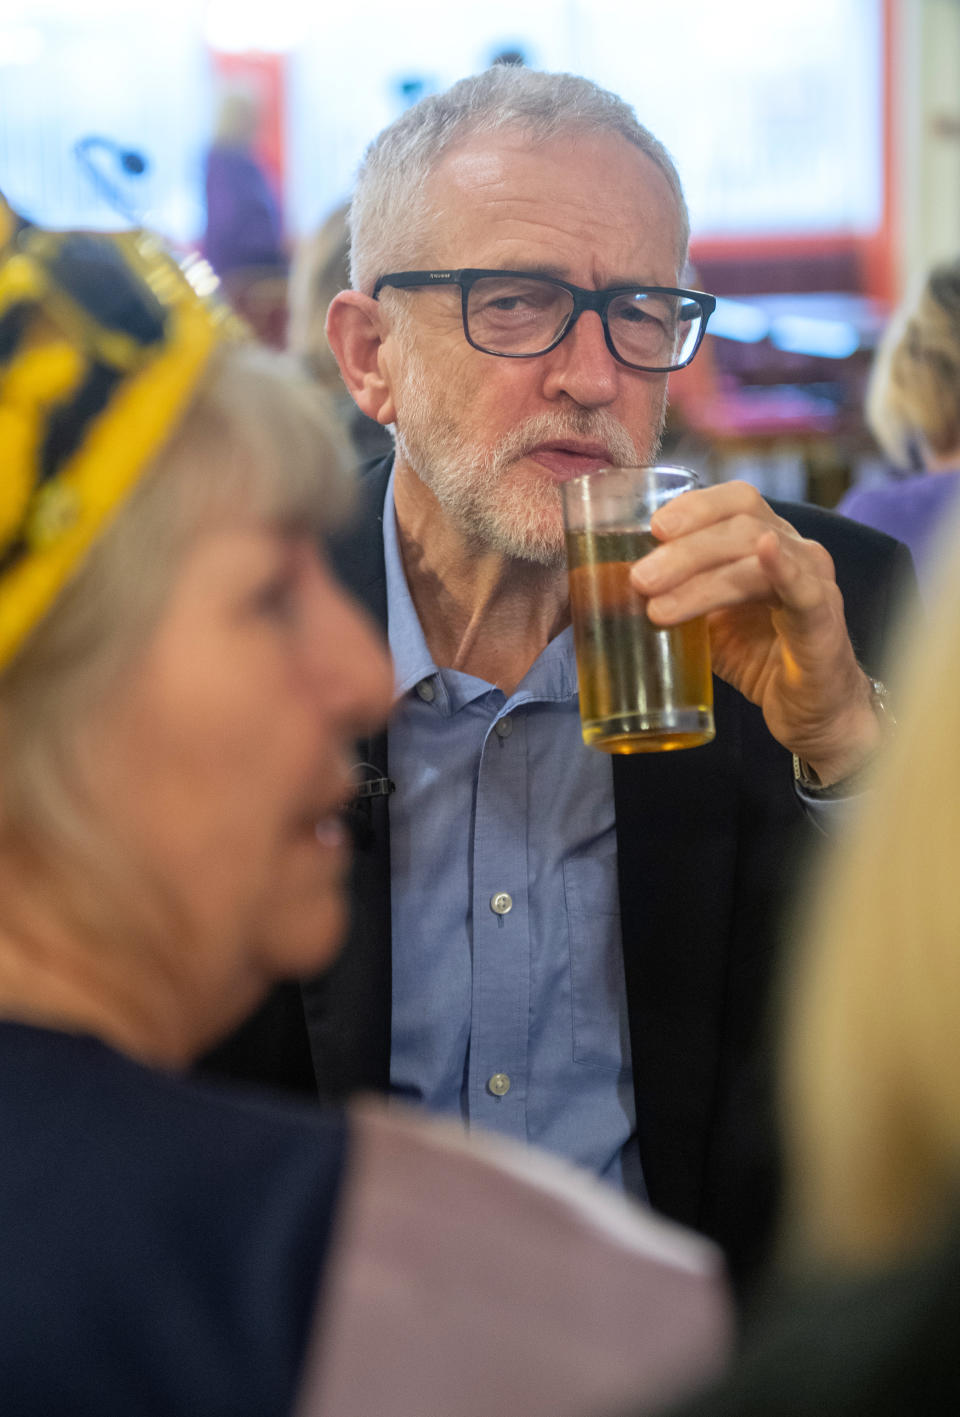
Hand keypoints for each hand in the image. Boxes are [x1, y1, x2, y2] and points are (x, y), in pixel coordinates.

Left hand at [629, 481, 880, 785]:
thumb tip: (609, 591)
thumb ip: (673, 599)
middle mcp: (794, 549)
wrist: (810, 713)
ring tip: (658, 607)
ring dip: (701, 578)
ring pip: (756, 556)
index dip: (695, 507)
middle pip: (739, 523)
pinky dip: (783, 567)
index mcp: (766, 541)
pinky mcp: (824, 618)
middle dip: (684, 550)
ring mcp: (813, 580)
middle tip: (640, 579)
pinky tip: (763, 554)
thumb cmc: (761, 659)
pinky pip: (804, 586)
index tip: (652, 528)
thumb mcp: (707, 623)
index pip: (735, 501)